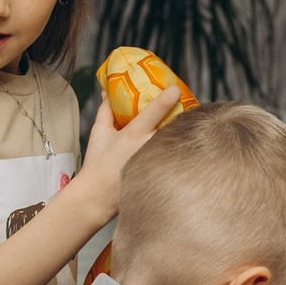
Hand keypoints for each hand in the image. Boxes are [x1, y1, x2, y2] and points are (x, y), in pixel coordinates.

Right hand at [70, 84, 179, 220]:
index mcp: (133, 134)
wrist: (98, 196)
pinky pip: (175, 155)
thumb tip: (108, 91)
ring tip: (187, 119)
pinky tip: (181, 142)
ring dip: (182, 129)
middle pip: (174, 124)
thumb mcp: (99, 132)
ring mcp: (158, 161)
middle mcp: (149, 146)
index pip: (155, 111)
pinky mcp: (162, 173)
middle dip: (182, 111)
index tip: (176, 88)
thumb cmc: (98, 163)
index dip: (168, 97)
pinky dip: (178, 146)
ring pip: (177, 140)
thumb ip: (106, 110)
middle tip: (186, 100)